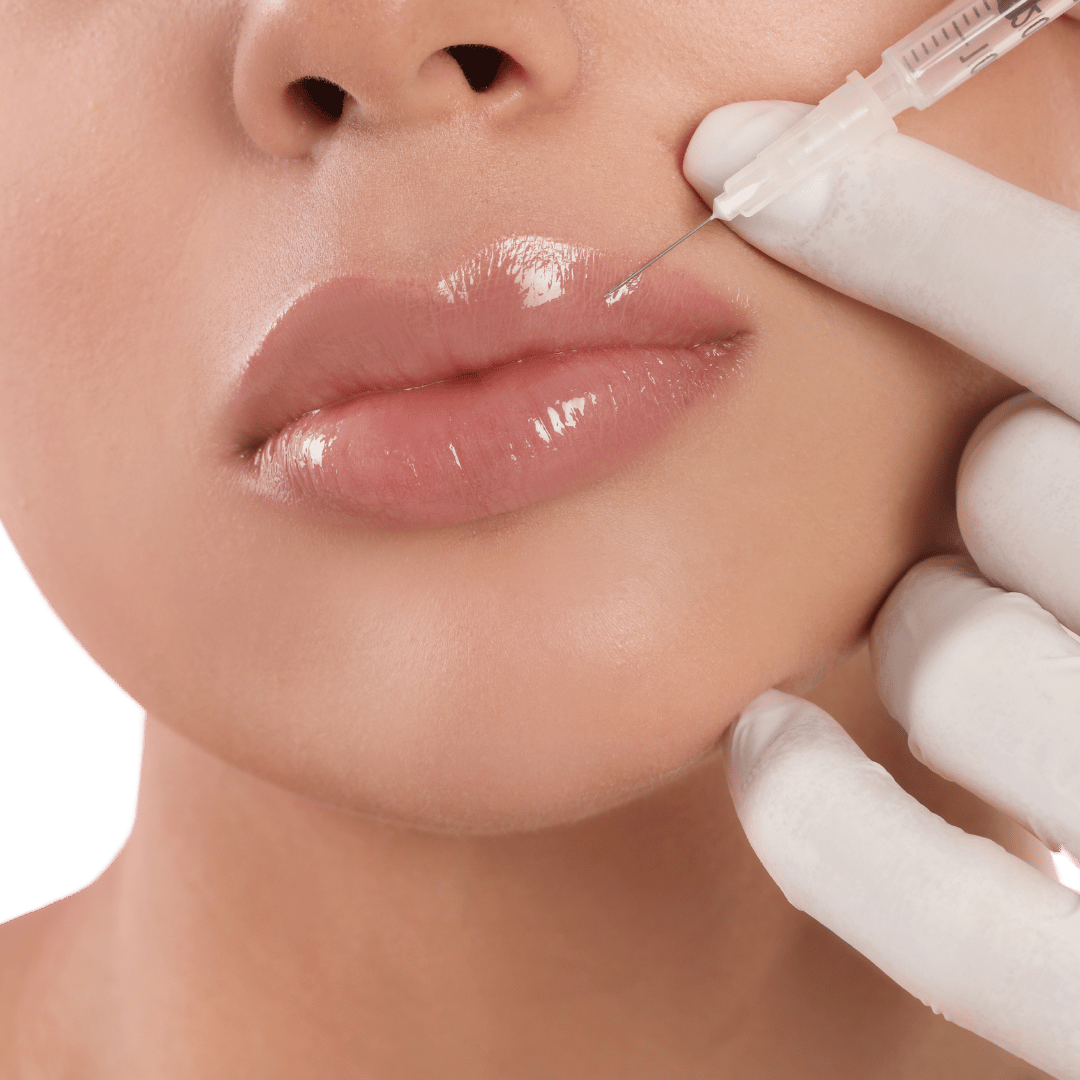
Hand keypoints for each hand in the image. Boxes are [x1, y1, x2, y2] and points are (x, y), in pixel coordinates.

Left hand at [681, 30, 1079, 1079]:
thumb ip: (1035, 390)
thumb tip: (954, 326)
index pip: (1071, 313)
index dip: (909, 218)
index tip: (743, 159)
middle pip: (1019, 485)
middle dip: (968, 497)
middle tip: (987, 537)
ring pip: (959, 660)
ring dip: (917, 646)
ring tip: (950, 665)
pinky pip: (948, 907)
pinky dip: (830, 815)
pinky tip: (776, 755)